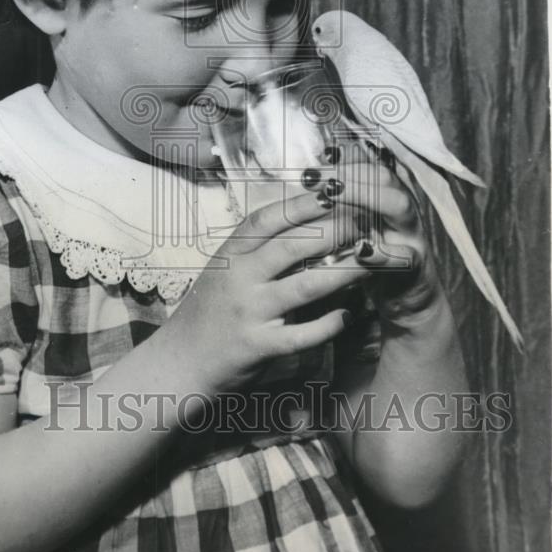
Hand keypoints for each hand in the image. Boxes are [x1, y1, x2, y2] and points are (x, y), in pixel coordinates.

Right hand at [160, 189, 375, 396]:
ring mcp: (248, 312)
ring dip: (344, 273)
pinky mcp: (258, 346)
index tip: (333, 190)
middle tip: (365, 223)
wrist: (180, 361)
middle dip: (334, 231)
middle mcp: (238, 278)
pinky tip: (349, 314)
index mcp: (230, 254)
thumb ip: (259, 251)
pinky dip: (329, 323)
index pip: (267, 219)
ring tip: (371, 263)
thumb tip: (308, 226)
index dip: (302, 203)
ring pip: (305, 285)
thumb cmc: (209, 311)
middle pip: (292, 246)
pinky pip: (302, 334)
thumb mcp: (226, 271)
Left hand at [323, 142, 443, 327]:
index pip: (368, 165)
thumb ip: (338, 206)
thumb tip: (307, 179)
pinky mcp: (416, 268)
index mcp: (387, 197)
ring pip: (398, 206)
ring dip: (365, 197)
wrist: (408, 301)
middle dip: (347, 172)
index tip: (315, 162)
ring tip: (331, 195)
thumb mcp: (355, 227)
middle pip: (382, 178)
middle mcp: (401, 209)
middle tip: (315, 177)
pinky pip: (406, 257)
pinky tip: (362, 250)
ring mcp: (412, 236)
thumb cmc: (372, 259)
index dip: (343, 159)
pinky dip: (384, 253)